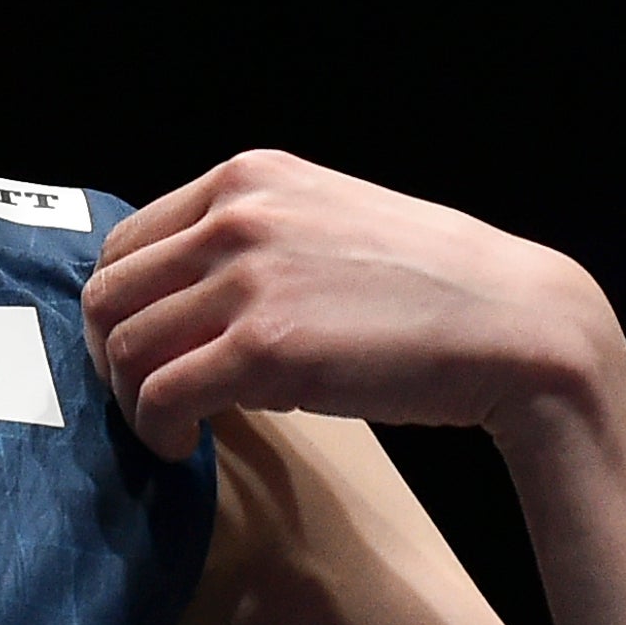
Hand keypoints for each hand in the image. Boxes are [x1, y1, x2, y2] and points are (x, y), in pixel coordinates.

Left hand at [83, 151, 618, 456]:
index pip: (128, 242)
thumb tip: (182, 295)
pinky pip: (163, 395)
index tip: (138, 351)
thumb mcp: (326, 222)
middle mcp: (237, 214)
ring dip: (132, 401)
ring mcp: (248, 279)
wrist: (514, 323)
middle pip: (110, 293)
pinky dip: (156, 430)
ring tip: (167, 429)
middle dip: (111, 356)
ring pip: (127, 347)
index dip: (121, 307)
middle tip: (140, 399)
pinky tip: (182, 447)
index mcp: (248, 177)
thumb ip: (252, 240)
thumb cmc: (431, 285)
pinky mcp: (265, 348)